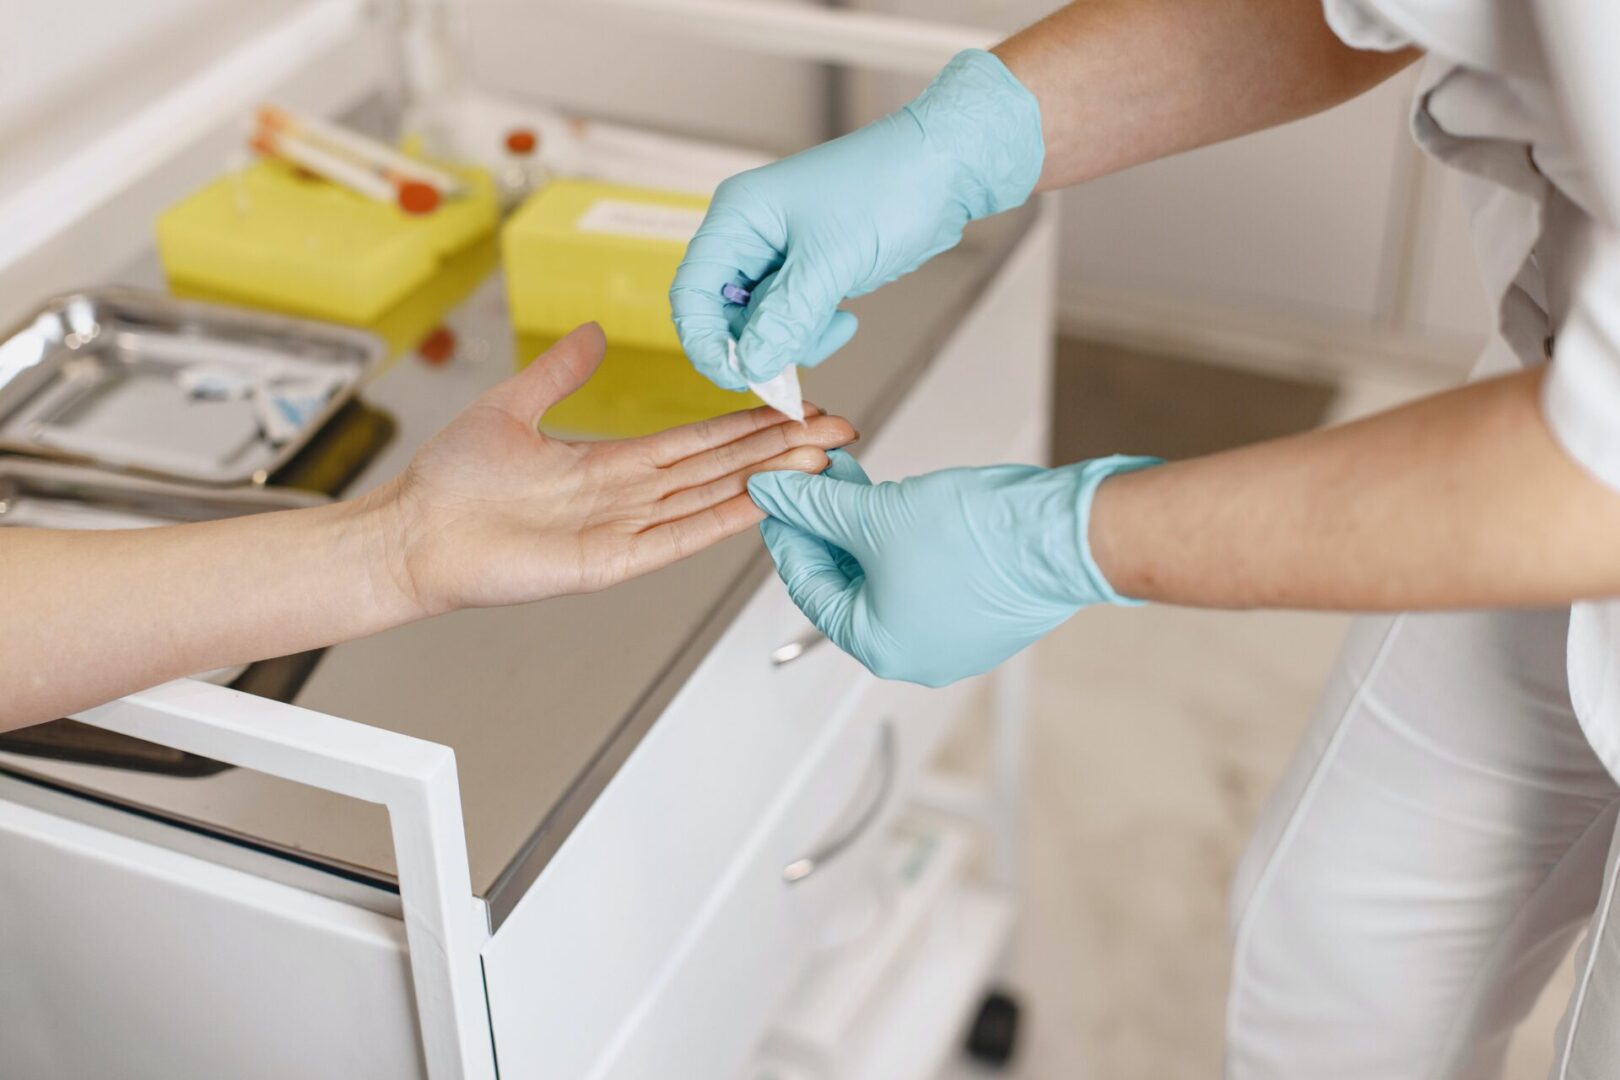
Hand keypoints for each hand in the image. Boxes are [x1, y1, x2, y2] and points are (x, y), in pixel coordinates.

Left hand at [372, 323, 855, 615]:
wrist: (410, 532)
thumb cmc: (449, 483)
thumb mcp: (512, 406)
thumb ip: (559, 372)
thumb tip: (592, 332)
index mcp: (608, 465)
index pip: (696, 441)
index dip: (746, 423)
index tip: (791, 405)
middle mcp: (625, 499)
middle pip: (718, 467)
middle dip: (778, 446)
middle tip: (834, 426)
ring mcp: (621, 532)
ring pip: (708, 498)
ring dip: (764, 478)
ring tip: (817, 456)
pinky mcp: (605, 563)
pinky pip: (673, 538)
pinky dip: (719, 520)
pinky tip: (760, 504)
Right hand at [669, 49, 1043, 390]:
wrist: (947, 170)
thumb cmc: (889, 189)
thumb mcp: (832, 261)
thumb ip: (786, 317)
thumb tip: (749, 365)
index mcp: (738, 217)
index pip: (692, 291)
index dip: (705, 341)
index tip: (735, 377)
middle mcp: (751, 235)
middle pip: (724, 313)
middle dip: (757, 345)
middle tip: (789, 370)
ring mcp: (781, 254)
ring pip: (762, 323)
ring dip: (792, 340)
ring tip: (834, 325)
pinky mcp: (810, 270)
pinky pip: (793, 318)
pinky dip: (814, 330)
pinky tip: (846, 317)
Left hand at [746, 451, 1157, 686]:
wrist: (1061, 534)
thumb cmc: (978, 538)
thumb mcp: (874, 514)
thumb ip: (816, 506)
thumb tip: (774, 493)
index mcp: (879, 645)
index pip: (809, 588)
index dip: (790, 535)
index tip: (782, 499)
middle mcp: (915, 655)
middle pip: (849, 585)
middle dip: (830, 528)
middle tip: (817, 483)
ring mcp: (952, 639)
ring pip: (888, 579)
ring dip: (866, 530)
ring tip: (857, 482)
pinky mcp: (982, 616)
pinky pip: (926, 579)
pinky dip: (904, 543)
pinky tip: (901, 504)